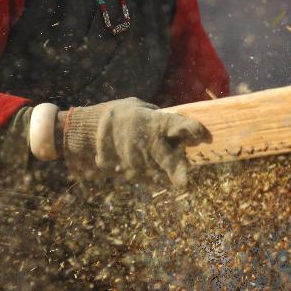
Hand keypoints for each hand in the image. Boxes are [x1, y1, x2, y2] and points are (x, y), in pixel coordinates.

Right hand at [62, 97, 209, 187]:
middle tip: (183, 181)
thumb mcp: (141, 109)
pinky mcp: (130, 172)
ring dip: (166, 171)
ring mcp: (137, 160)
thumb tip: (179, 127)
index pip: (174, 124)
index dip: (188, 128)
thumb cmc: (120, 115)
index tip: (200, 133)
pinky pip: (149, 178)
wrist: (89, 131)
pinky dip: (153, 175)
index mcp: (152, 122)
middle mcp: (146, 143)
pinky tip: (150, 167)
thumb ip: (160, 119)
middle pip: (166, 158)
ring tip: (172, 170)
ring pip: (159, 171)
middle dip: (176, 169)